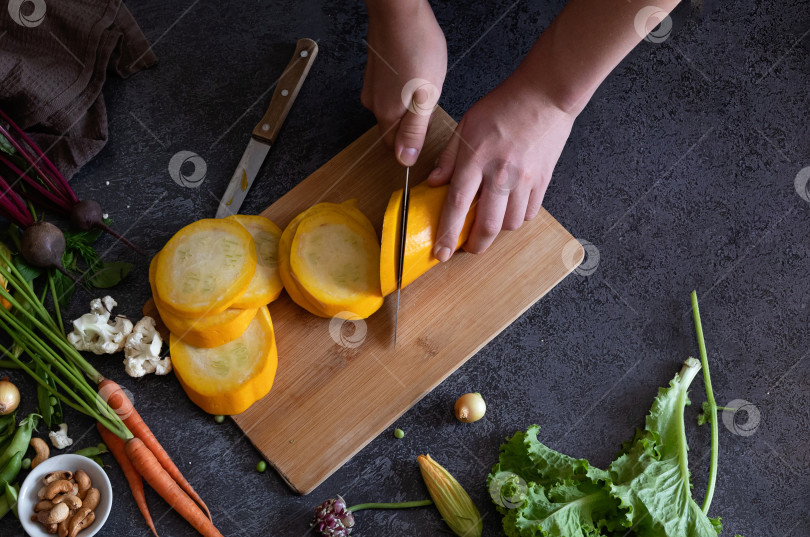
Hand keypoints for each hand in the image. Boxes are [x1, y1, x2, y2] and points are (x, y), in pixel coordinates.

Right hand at [361, 1, 446, 165]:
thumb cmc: (416, 48)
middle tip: (429, 100)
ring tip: (423, 82)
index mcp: (387, 115)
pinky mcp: (375, 72)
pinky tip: (415, 70)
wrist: (399, 11)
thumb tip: (404, 160)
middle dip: (413, 122)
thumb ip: (414, 132)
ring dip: (410, 102)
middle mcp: (374, 104)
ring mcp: (372, 87)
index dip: (414, 142)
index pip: (395, 148)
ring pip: (394, 108)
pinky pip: (391, 90)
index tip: (428, 126)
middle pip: (395, 128)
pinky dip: (404, 86)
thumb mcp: (425, 97)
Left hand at [427, 72, 576, 259]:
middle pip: (487, 226)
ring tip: (489, 220)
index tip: (440, 253)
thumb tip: (435, 182)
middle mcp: (500, 174)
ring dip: (497, 230)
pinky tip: (509, 208)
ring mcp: (524, 180)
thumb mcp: (466, 125)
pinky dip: (517, 217)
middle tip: (467, 247)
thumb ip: (449, 157)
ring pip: (510, 224)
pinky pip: (529, 213)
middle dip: (475, 245)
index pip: (456, 206)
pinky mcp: (542, 181)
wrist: (545, 95)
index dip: (446, 234)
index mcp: (476, 159)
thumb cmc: (504, 105)